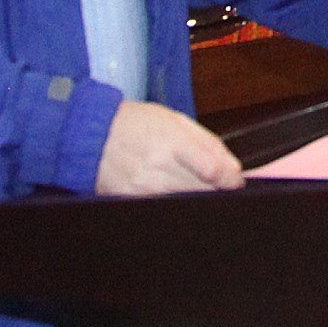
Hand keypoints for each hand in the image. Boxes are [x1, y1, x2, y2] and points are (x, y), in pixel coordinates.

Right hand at [94, 101, 243, 196]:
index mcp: (170, 141)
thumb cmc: (133, 123)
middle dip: (216, 189)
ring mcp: (143, 187)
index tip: (235, 181)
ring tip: (192, 183)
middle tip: (218, 184)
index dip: (230, 179)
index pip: (211, 170)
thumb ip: (207, 143)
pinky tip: (172, 191)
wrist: (92, 135)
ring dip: (196, 195)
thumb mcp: (174, 119)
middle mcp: (157, 166)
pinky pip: (164, 207)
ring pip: (185, 201)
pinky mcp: (132, 201)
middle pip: (201, 190)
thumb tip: (233, 167)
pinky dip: (175, 201)